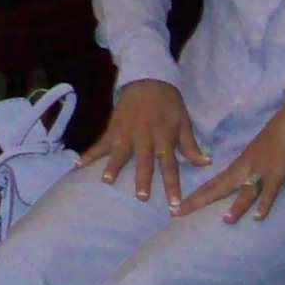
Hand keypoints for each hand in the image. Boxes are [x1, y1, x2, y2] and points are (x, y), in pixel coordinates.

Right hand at [81, 79, 204, 208]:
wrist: (149, 79)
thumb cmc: (169, 104)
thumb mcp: (184, 122)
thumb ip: (192, 146)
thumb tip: (206, 164)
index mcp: (164, 139)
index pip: (170, 166)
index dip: (172, 185)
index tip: (174, 205)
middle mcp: (145, 138)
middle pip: (145, 161)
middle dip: (143, 179)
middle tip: (142, 197)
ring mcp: (127, 133)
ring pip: (120, 152)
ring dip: (114, 166)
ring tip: (107, 180)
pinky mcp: (114, 128)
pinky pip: (101, 142)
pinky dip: (90, 153)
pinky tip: (79, 165)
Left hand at [179, 101, 284, 224]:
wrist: (284, 129)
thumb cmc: (265, 145)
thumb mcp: (245, 160)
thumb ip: (235, 175)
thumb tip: (222, 188)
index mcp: (233, 170)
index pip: (208, 186)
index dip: (192, 198)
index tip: (176, 210)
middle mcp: (241, 173)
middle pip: (217, 189)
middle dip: (198, 202)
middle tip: (179, 213)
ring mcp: (258, 175)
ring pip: (245, 192)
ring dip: (237, 206)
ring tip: (226, 221)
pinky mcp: (275, 176)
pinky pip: (269, 192)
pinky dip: (264, 204)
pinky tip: (258, 217)